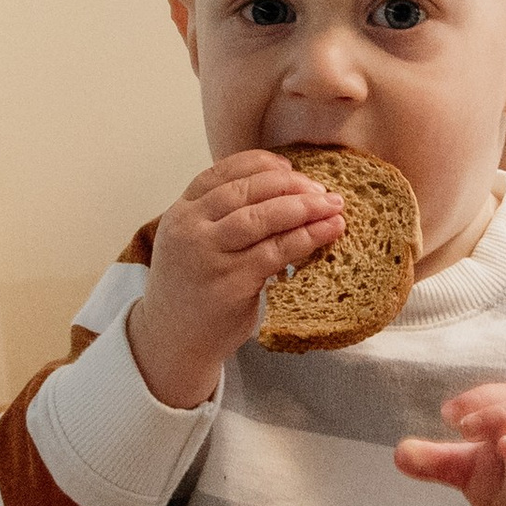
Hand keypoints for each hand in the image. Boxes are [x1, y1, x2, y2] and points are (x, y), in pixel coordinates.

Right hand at [126, 151, 346, 410]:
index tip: (290, 167)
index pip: (222, 172)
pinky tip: (329, 231)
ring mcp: (209, 255)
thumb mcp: (191, 242)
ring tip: (333, 206)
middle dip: (290, 185)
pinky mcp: (231, 283)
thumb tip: (282, 190)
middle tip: (322, 189)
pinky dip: (307, 237)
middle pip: (246, 191)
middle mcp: (190, 229)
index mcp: (181, 212)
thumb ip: (220, 216)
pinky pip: (276, 252)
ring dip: (304, 208)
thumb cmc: (191, 289)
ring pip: (262, 218)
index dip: (261, 165)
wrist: (171, 341)